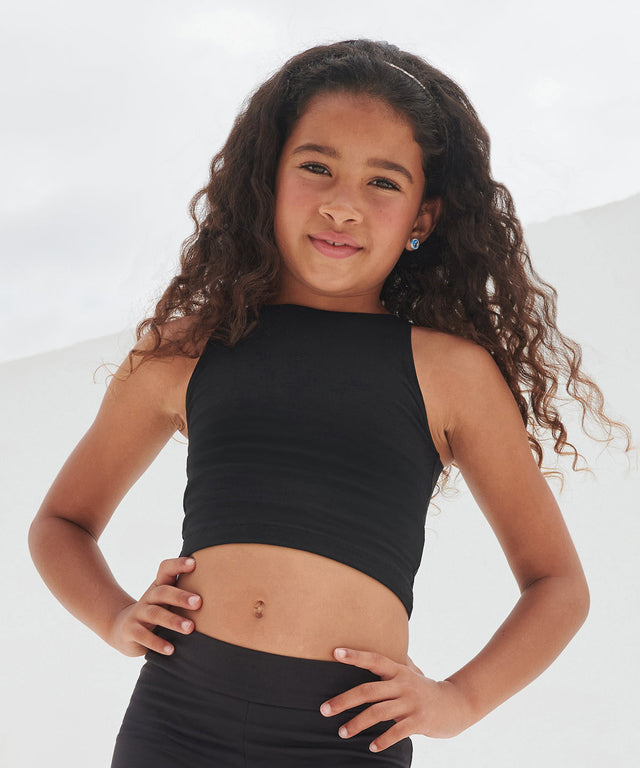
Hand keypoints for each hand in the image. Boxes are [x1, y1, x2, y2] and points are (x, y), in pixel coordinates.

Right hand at [109, 556, 201, 656]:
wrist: (123, 630)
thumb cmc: (158, 611)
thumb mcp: (168, 601)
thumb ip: (187, 593)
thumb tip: (225, 588)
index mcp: (159, 586)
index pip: (165, 569)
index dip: (178, 564)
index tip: (194, 563)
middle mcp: (148, 597)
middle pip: (163, 592)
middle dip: (181, 597)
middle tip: (200, 602)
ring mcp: (138, 613)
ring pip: (155, 614)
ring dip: (173, 621)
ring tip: (190, 629)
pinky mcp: (131, 631)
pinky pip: (144, 635)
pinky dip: (158, 642)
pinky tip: (171, 649)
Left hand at [319, 647, 472, 752]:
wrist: (457, 704)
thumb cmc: (425, 688)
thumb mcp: (410, 672)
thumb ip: (393, 665)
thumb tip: (372, 655)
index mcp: (398, 670)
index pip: (373, 659)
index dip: (355, 656)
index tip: (335, 653)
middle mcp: (403, 684)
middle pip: (368, 690)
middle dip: (344, 700)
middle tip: (324, 709)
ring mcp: (411, 703)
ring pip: (378, 713)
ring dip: (358, 724)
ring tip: (342, 732)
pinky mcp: (419, 721)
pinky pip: (397, 732)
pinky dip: (382, 740)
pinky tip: (371, 747)